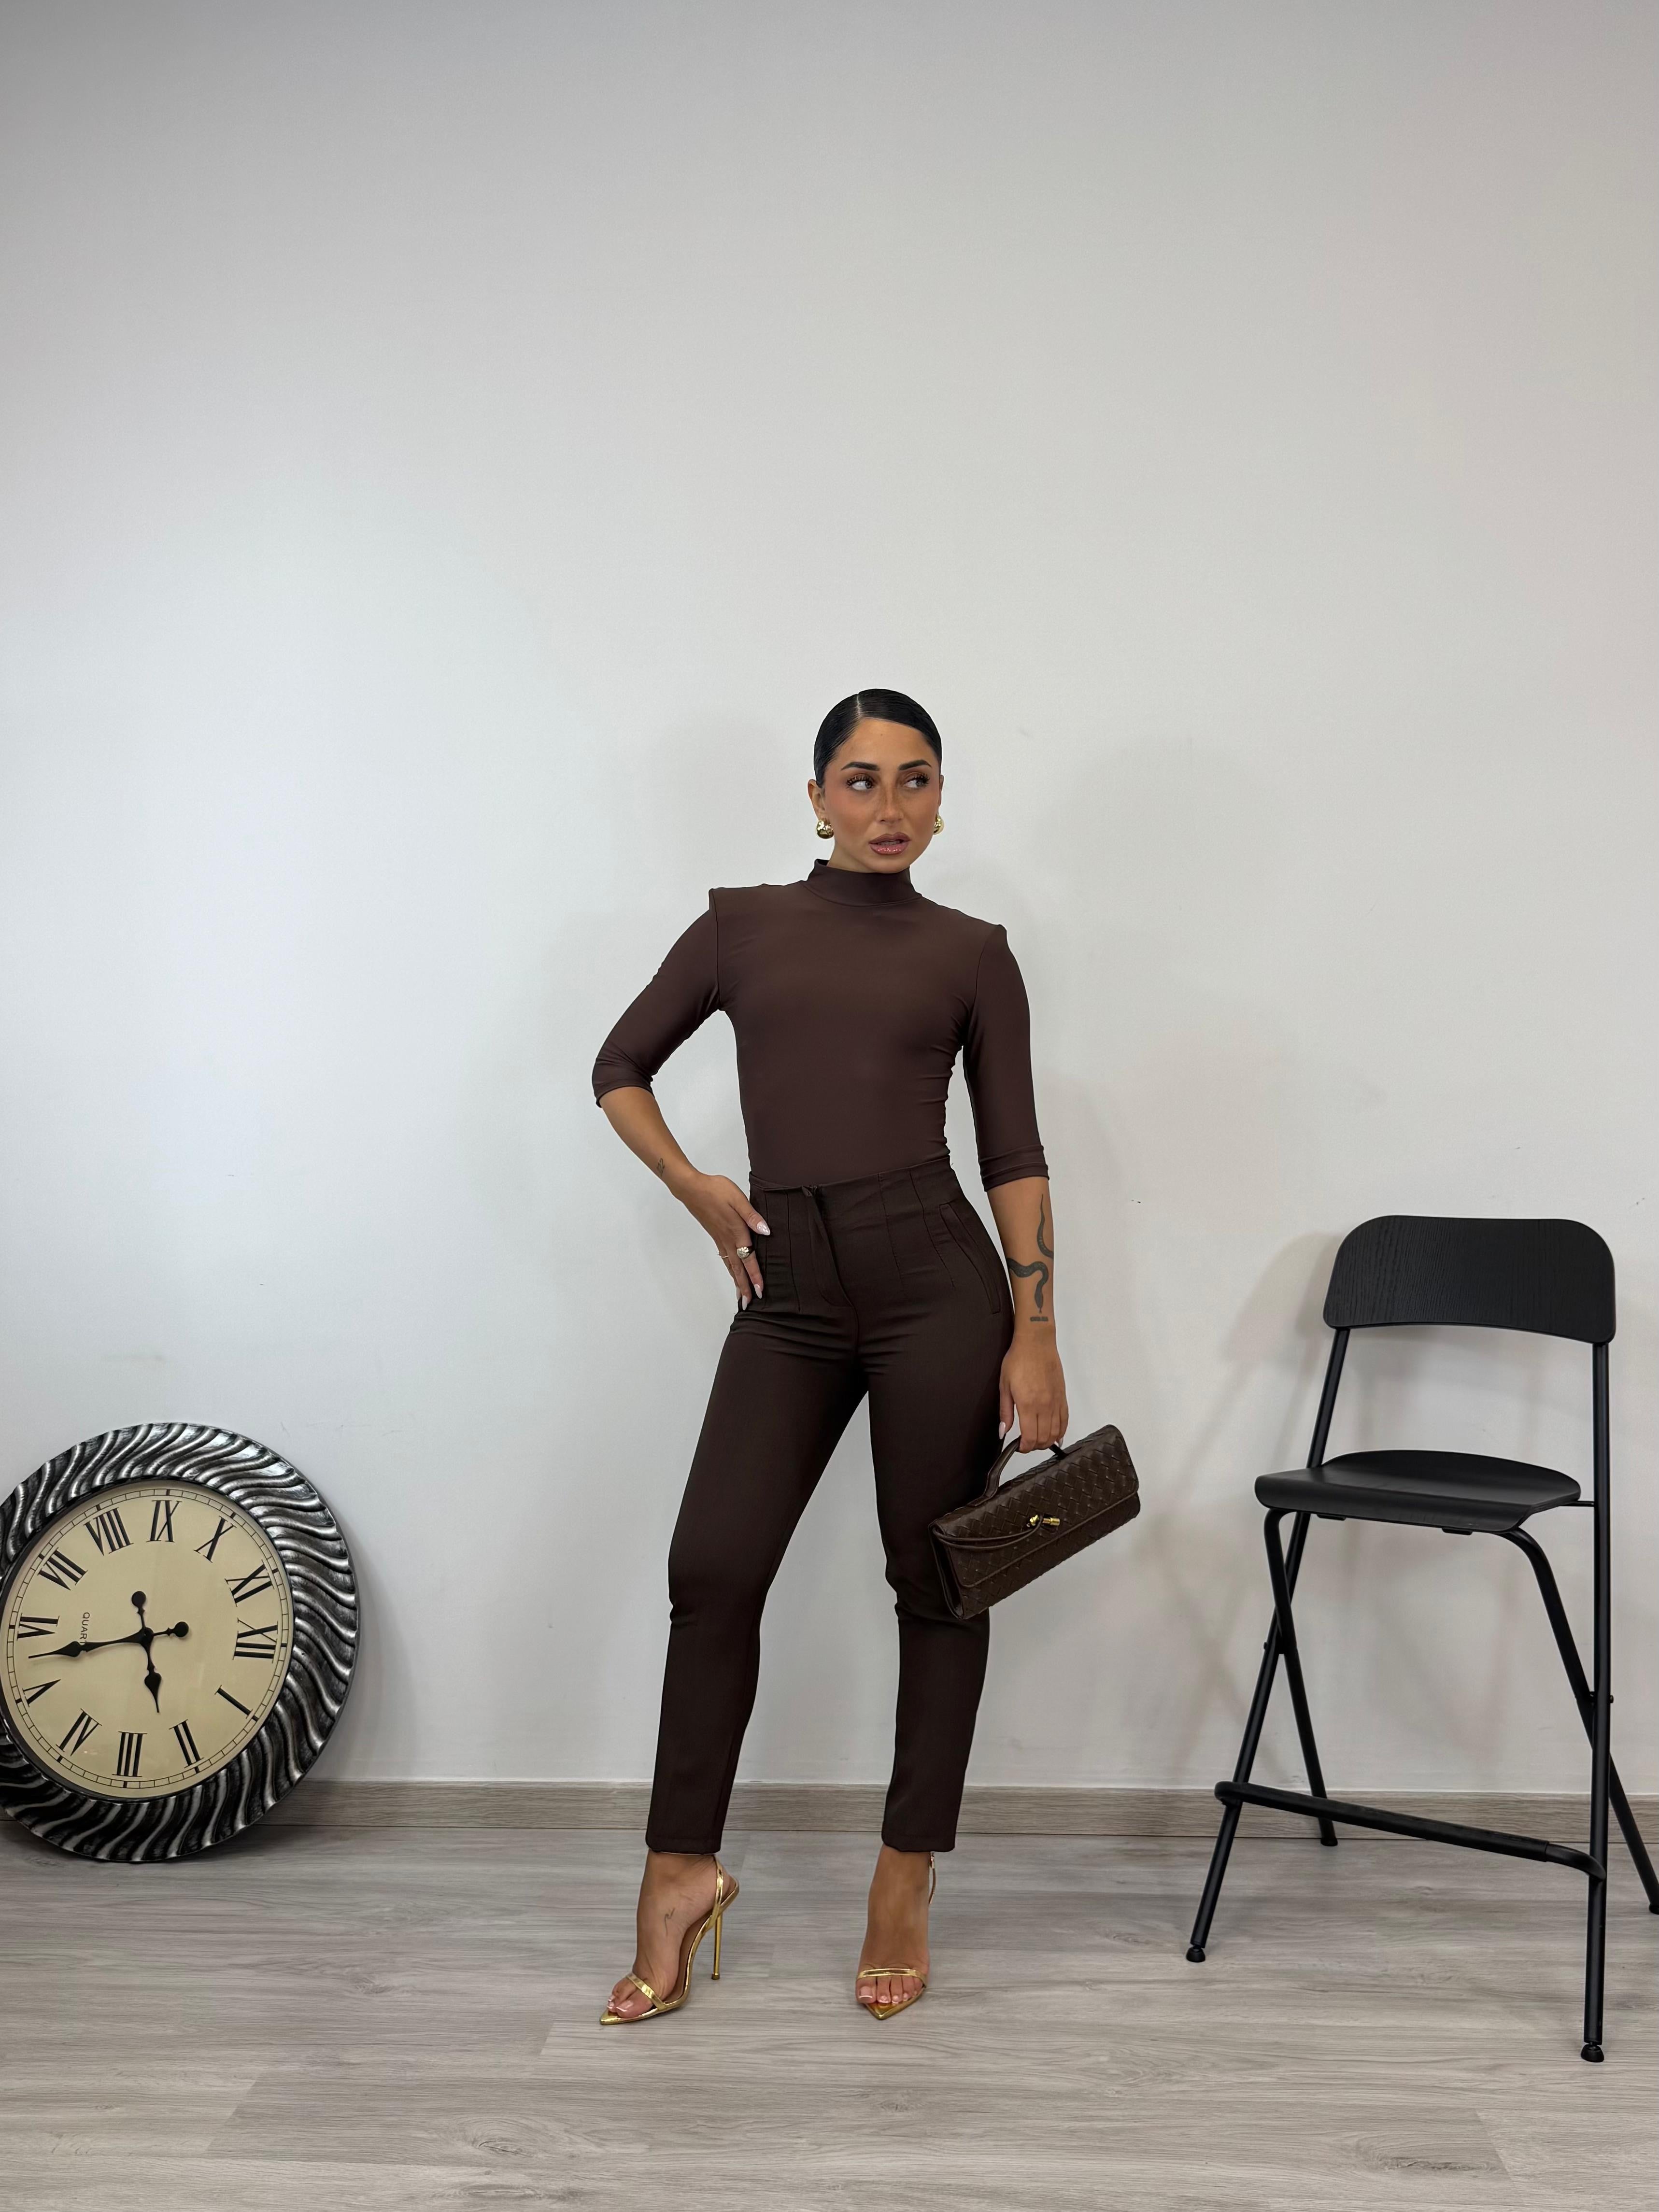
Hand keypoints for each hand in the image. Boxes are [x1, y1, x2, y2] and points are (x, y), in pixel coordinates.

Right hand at [671, 1171, 770, 1306]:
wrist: (692, 1188)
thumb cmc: (715, 1190)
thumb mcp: (738, 1199)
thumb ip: (752, 1216)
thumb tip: (766, 1231)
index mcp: (736, 1232)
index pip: (748, 1259)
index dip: (755, 1276)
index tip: (759, 1292)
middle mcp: (728, 1240)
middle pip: (738, 1268)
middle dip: (744, 1286)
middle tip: (749, 1303)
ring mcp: (720, 1239)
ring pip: (730, 1266)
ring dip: (737, 1281)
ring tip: (741, 1296)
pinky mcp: (716, 1236)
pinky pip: (725, 1258)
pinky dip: (730, 1270)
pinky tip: (731, 1273)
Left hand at [999, 1336, 1067, 1451]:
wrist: (1036, 1343)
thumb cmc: (1019, 1359)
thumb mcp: (1004, 1386)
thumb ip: (1005, 1411)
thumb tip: (1003, 1431)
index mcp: (1029, 1404)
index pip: (1030, 1437)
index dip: (1024, 1447)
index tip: (1018, 1446)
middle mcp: (1045, 1405)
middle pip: (1044, 1438)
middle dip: (1034, 1446)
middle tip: (1026, 1444)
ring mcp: (1056, 1402)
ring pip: (1056, 1432)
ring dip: (1047, 1441)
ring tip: (1038, 1440)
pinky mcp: (1063, 1396)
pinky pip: (1065, 1420)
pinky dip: (1061, 1431)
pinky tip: (1056, 1435)